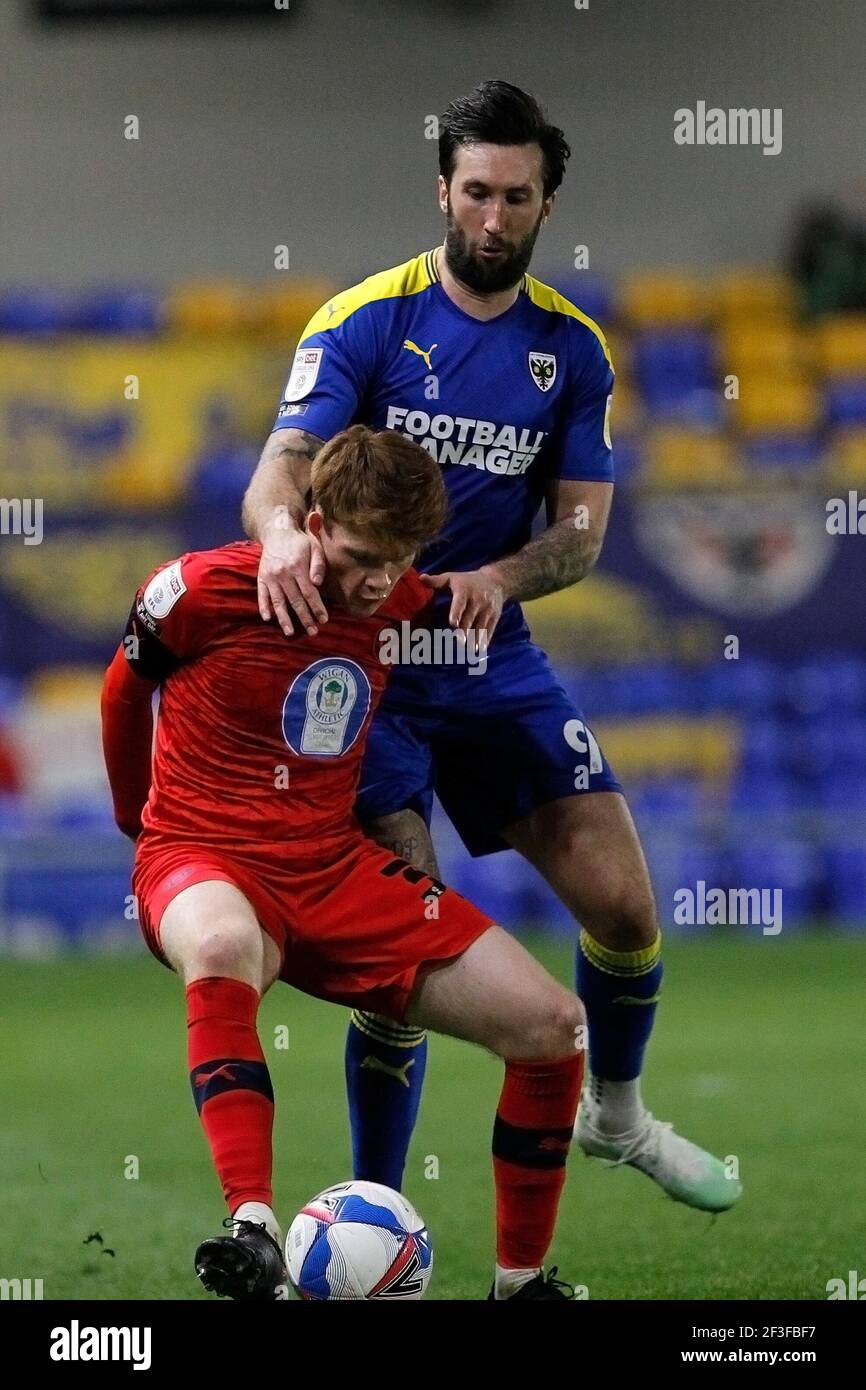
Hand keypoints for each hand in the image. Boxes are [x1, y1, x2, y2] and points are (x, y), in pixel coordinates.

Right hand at [258, 520, 327, 636]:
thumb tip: (317, 584)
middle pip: (295, 600)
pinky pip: (261, 595)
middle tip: (313, 632)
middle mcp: (283, 574)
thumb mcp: (314, 547)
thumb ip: (318, 565)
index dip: (317, 607)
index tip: (324, 620)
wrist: (277, 532)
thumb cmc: (300, 542)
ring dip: (284, 618)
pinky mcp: (261, 577)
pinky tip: (268, 618)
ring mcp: (271, 577)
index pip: (309, 592)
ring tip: (290, 633)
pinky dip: (263, 607)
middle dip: (305, 618)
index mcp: (298, 567)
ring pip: (278, 601)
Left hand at [420, 566, 504, 649]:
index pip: (460, 602)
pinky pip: (490, 628)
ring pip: (481, 625)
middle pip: (470, 617)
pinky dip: (485, 639)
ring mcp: (487, 608)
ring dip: (475, 638)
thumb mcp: (452, 578)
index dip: (456, 613)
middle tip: (459, 642)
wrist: (496, 581)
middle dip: (465, 630)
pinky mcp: (495, 616)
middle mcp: (477, 600)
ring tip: (470, 650)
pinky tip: (480, 649)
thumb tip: (420, 578)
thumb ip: (436, 581)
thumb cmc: (467, 581)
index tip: (453, 623)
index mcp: (464, 590)